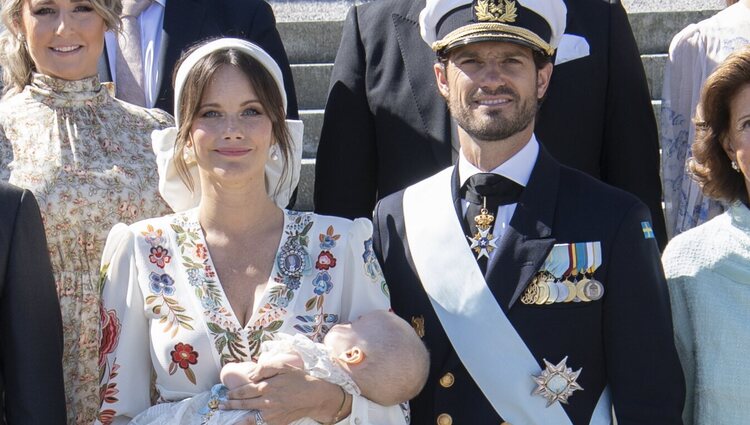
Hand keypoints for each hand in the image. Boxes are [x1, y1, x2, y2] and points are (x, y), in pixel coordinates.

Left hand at [221, 360, 346, 424]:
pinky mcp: (276, 422)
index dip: (234, 392)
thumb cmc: (299, 379)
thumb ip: (265, 367)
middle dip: (231, 404)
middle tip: (221, 405)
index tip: (227, 393)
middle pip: (244, 403)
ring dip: (236, 416)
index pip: (245, 390)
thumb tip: (251, 375)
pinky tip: (243, 423)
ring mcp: (271, 414)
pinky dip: (249, 424)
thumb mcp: (283, 366)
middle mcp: (267, 401)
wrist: (314, 396)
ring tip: (228, 415)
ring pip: (249, 416)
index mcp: (267, 386)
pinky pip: (259, 424)